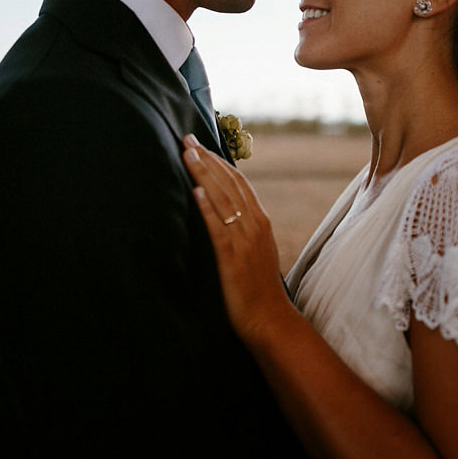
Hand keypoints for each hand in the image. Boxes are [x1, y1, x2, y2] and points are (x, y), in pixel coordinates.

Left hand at [182, 134, 292, 343]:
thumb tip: (225, 212)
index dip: (219, 161)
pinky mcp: (233, 257)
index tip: (201, 145)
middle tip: (187, 139)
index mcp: (261, 221)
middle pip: (230, 183)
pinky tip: (196, 191)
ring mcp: (245, 240)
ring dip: (204, 174)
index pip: (239, 182)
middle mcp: (255, 225)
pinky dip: (207, 207)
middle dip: (208, 159)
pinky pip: (219, 227)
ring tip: (187, 154)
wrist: (270, 319)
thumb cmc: (259, 288)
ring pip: (224, 199)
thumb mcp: (255, 251)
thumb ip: (244, 229)